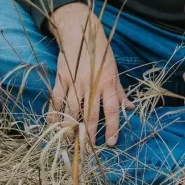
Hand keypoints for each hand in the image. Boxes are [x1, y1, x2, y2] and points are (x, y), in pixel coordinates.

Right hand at [47, 3, 131, 145]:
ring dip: (70, 130)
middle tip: (88, 151)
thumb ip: (120, 91)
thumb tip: (130, 108)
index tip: (110, 143)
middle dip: (89, 135)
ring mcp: (74, 83)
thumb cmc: (100, 52)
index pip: (111, 110)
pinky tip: (53, 127)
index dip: (112, 127)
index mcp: (108, 82)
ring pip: (71, 111)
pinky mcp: (60, 79)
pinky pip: (56, 101)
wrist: (80, 32)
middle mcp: (91, 84)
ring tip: (70, 144)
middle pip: (89, 115)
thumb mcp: (114, 69)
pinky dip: (54, 115)